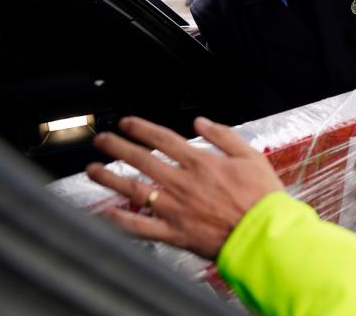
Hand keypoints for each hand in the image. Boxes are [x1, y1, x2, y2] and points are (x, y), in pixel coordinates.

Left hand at [85, 116, 283, 259]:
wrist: (263, 233)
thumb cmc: (261, 196)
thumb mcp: (250, 155)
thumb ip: (224, 136)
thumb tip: (201, 122)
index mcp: (200, 162)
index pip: (162, 139)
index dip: (141, 128)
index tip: (126, 123)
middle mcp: (182, 182)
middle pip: (141, 160)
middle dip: (117, 147)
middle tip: (101, 140)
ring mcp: (175, 208)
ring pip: (135, 190)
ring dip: (110, 178)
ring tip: (92, 170)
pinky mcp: (174, 233)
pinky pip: (141, 227)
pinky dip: (121, 220)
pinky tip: (105, 213)